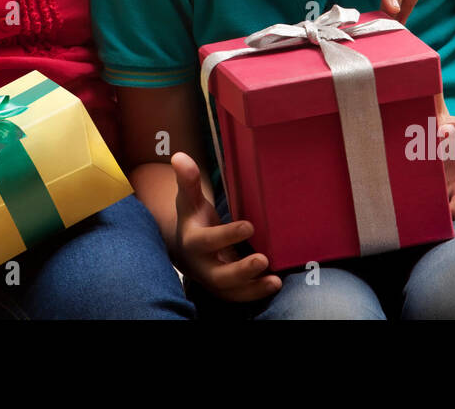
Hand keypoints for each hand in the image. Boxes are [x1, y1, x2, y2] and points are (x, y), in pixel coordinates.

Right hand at [171, 151, 281, 302]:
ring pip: (230, 291)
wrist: (186, 246)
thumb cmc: (193, 218)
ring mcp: (213, 280)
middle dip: (241, 271)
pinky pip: (238, 296)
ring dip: (252, 288)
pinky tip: (274, 284)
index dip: (227, 236)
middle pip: (218, 275)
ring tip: (275, 281)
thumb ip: (188, 180)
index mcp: (193, 241)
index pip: (207, 242)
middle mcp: (201, 265)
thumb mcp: (190, 199)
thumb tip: (179, 156)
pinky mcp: (225, 289)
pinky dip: (255, 294)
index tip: (250, 226)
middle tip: (263, 259)